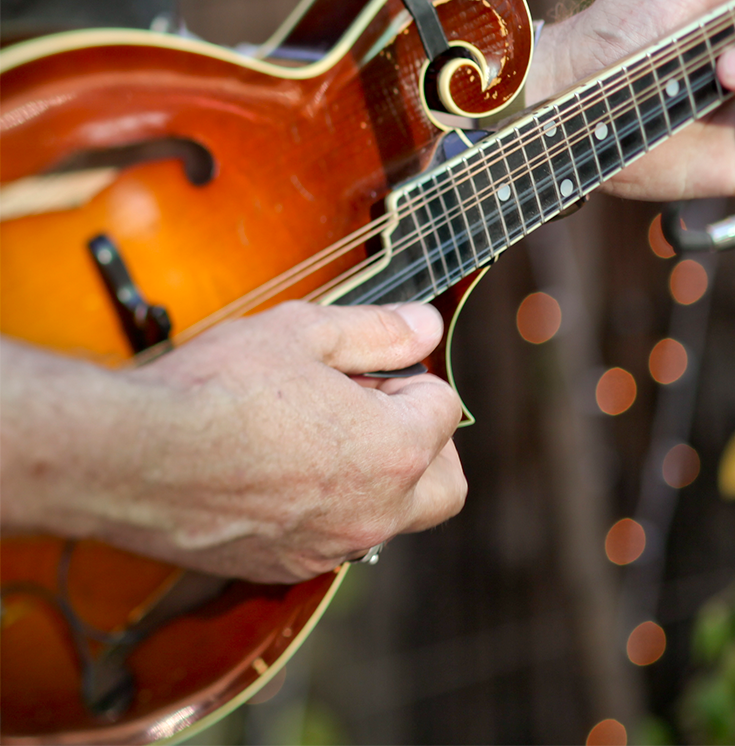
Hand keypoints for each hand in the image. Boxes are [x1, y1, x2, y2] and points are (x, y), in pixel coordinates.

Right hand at [0, 302, 464, 582]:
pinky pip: (335, 539)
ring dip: (377, 476)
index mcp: (394, 450)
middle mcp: (374, 512)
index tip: (364, 367)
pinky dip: (330, 506)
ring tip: (318, 432)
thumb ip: (378, 331)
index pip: (445, 408)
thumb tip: (427, 325)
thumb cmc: (218, 387)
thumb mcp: (306, 331)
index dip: (407, 375)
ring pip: (391, 518)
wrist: (131, 456)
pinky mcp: (282, 567)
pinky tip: (281, 467)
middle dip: (425, 443)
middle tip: (371, 406)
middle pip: (446, 485)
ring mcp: (328, 548)